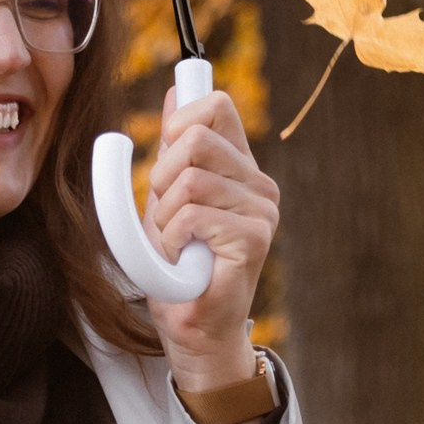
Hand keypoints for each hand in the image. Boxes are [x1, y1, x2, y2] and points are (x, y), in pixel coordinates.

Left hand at [143, 83, 279, 400]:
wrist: (193, 331)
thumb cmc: (179, 271)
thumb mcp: (167, 200)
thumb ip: (175, 151)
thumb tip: (176, 91)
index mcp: (240, 169)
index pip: (216, 106)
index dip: (178, 120)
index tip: (165, 154)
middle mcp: (258, 185)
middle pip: (195, 136)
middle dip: (161, 174)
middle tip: (166, 216)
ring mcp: (262, 211)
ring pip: (189, 178)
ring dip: (164, 215)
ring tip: (177, 245)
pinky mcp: (255, 239)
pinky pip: (193, 214)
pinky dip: (172, 239)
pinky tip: (184, 260)